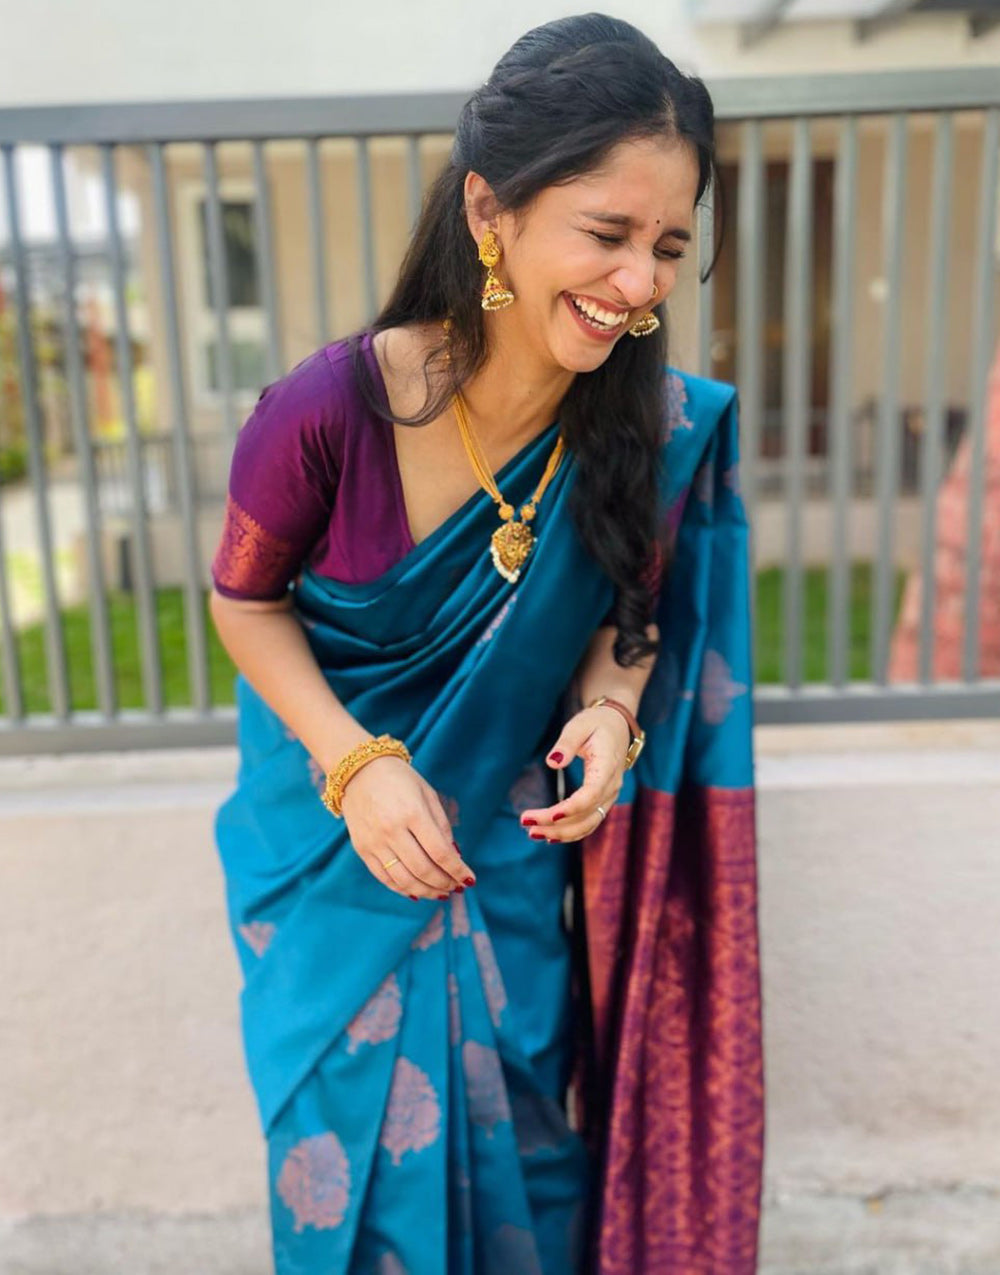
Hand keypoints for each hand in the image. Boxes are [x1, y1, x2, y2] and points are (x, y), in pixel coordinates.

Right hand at [340, 755, 475, 899]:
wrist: (358, 770)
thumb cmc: (399, 779)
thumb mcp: (427, 794)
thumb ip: (442, 826)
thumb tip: (454, 856)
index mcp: (413, 813)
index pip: (440, 852)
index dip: (457, 870)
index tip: (469, 879)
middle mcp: (392, 830)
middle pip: (423, 870)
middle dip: (444, 883)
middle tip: (456, 886)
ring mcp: (374, 842)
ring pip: (404, 880)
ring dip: (426, 891)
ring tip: (440, 893)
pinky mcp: (362, 849)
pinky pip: (384, 878)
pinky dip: (403, 889)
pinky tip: (417, 891)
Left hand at [518, 704, 631, 840]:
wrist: (616, 727)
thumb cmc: (595, 723)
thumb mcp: (579, 725)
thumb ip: (566, 743)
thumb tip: (552, 762)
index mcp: (607, 766)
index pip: (592, 794)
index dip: (572, 807)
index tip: (549, 815)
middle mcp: (612, 786)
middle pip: (586, 815)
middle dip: (556, 824)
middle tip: (526, 821)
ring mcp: (609, 796)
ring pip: (588, 824)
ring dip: (561, 833)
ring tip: (532, 832)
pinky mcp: (602, 801)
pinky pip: (589, 822)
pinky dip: (570, 832)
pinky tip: (549, 835)